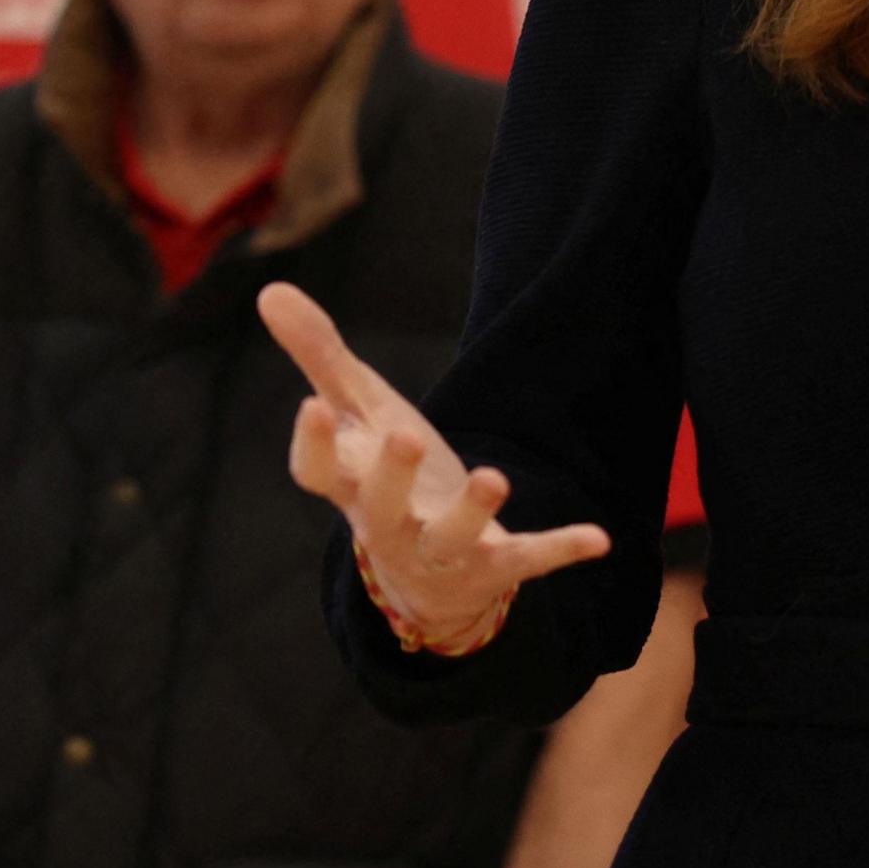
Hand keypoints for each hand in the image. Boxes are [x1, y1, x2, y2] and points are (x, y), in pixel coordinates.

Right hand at [261, 284, 609, 650]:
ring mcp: (440, 551)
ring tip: (493, 477)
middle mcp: (388, 525)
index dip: (316, 445)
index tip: (312, 405)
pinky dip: (559, 549)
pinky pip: (524, 560)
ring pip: (450, 537)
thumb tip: (269, 290)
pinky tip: (598, 538)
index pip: (319, 474)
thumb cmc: (383, 475)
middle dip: (392, 475)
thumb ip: (320, 356)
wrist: (427, 577)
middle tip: (404, 434)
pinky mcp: (492, 566)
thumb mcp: (358, 414)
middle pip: (381, 507)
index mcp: (351, 486)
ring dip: (472, 511)